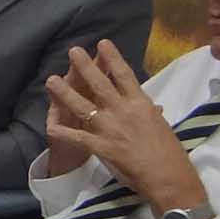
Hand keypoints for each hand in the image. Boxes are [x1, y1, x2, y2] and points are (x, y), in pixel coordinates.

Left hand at [43, 41, 206, 214]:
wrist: (168, 175)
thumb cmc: (169, 152)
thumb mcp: (161, 126)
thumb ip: (151, 113)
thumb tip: (153, 106)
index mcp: (141, 103)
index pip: (125, 75)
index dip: (112, 58)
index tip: (103, 43)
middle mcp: (124, 110)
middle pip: (100, 84)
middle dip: (85, 66)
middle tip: (73, 51)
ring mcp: (111, 128)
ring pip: (83, 106)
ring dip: (65, 92)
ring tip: (51, 80)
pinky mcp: (102, 146)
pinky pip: (78, 137)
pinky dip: (63, 132)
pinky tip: (49, 126)